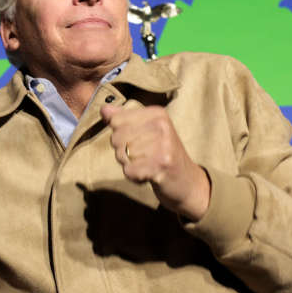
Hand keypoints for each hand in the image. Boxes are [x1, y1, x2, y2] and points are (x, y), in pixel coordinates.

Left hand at [100, 103, 210, 220]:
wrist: (188, 182)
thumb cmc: (162, 156)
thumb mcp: (147, 132)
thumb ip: (124, 120)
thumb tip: (103, 110)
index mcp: (157, 114)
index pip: (116, 120)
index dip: (120, 136)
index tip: (139, 142)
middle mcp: (161, 125)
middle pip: (116, 138)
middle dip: (123, 152)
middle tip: (144, 157)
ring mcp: (163, 145)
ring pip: (121, 155)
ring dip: (130, 165)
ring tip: (148, 165)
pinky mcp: (161, 164)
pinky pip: (129, 171)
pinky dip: (135, 177)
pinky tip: (149, 175)